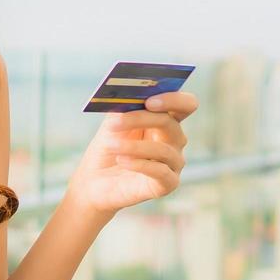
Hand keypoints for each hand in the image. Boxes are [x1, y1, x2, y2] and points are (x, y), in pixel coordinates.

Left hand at [65, 91, 198, 214]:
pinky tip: (121, 160)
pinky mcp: (167, 184)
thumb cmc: (107, 150)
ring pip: (163, 150)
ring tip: (110, 145)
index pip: (185, 104)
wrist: (94, 181)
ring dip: (133, 146)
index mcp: (166, 121)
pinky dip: (138, 164)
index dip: (172, 99)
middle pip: (170, 123)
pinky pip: (160, 172)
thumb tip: (127, 96)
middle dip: (141, 119)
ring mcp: (174, 163)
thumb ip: (123, 109)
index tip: (148, 100)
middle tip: (114, 122)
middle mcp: (175, 141)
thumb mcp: (112, 125)